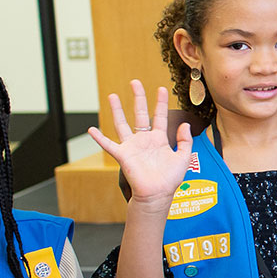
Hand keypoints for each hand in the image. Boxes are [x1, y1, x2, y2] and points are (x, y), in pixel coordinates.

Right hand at [87, 80, 194, 210]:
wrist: (158, 195)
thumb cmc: (170, 179)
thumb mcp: (184, 157)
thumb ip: (185, 141)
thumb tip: (185, 124)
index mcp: (159, 139)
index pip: (160, 116)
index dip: (161, 103)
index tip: (162, 89)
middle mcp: (144, 140)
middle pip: (140, 114)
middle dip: (138, 98)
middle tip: (135, 82)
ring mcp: (132, 147)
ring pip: (122, 124)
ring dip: (117, 110)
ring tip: (112, 96)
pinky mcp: (123, 156)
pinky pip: (109, 145)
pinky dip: (99, 138)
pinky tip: (91, 129)